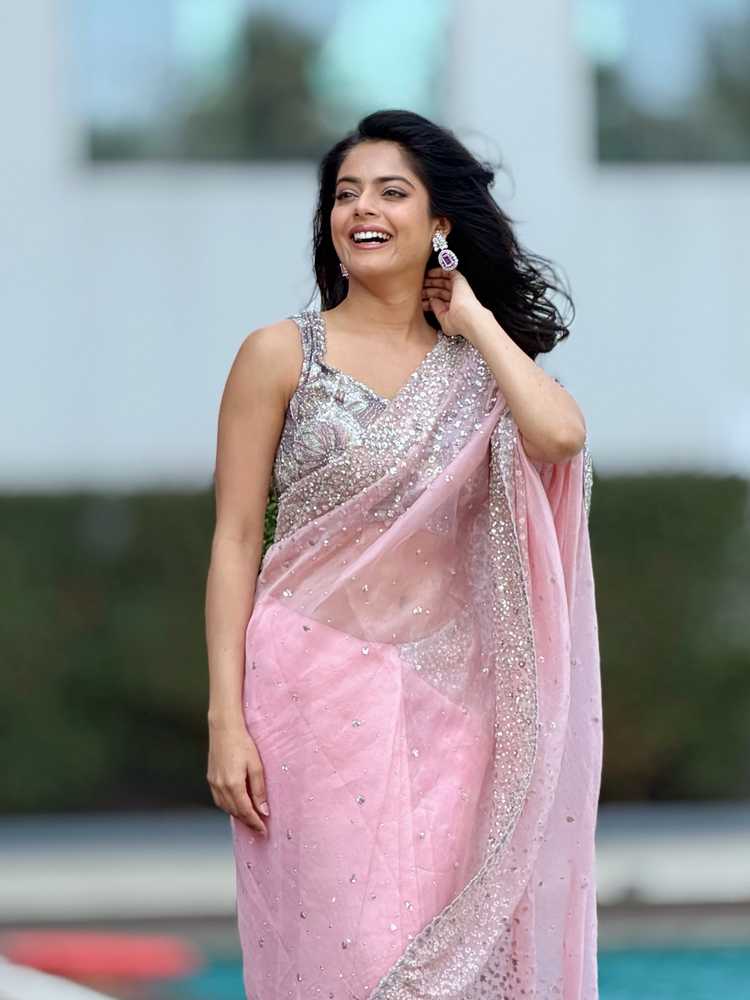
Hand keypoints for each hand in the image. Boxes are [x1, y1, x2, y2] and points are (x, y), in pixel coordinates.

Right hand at [207, 720, 268, 834]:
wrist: (224, 728)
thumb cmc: (242, 743)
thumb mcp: (256, 766)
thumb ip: (259, 790)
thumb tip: (263, 810)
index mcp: (233, 785)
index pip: (246, 812)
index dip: (255, 823)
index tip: (264, 830)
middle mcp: (221, 787)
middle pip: (235, 812)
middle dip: (248, 821)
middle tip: (259, 827)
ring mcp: (214, 783)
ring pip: (226, 808)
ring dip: (238, 815)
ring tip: (250, 818)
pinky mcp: (211, 778)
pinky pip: (219, 800)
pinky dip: (229, 806)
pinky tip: (237, 805)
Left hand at [421, 267, 486, 338]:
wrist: (467, 317)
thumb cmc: (457, 322)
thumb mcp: (443, 320)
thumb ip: (436, 310)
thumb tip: (431, 301)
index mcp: (452, 309)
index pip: (438, 302)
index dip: (428, 299)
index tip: (418, 299)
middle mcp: (456, 299)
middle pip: (439, 291)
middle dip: (428, 289)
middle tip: (417, 288)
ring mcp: (458, 289)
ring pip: (443, 281)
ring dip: (432, 280)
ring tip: (421, 279)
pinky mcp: (460, 281)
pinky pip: (449, 272)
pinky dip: (440, 271)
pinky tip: (430, 272)